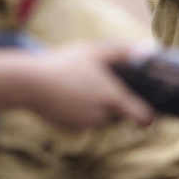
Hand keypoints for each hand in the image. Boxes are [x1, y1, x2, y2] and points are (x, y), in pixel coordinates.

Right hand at [0, 44, 153, 129]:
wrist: (29, 83)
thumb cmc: (64, 63)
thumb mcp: (94, 51)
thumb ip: (122, 51)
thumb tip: (148, 50)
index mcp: (112, 97)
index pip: (142, 117)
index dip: (147, 114)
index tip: (148, 109)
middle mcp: (101, 116)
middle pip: (118, 113)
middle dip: (114, 101)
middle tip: (100, 81)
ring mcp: (85, 124)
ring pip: (100, 117)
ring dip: (96, 105)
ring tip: (81, 84)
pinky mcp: (70, 129)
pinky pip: (83, 121)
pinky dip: (80, 110)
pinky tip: (69, 93)